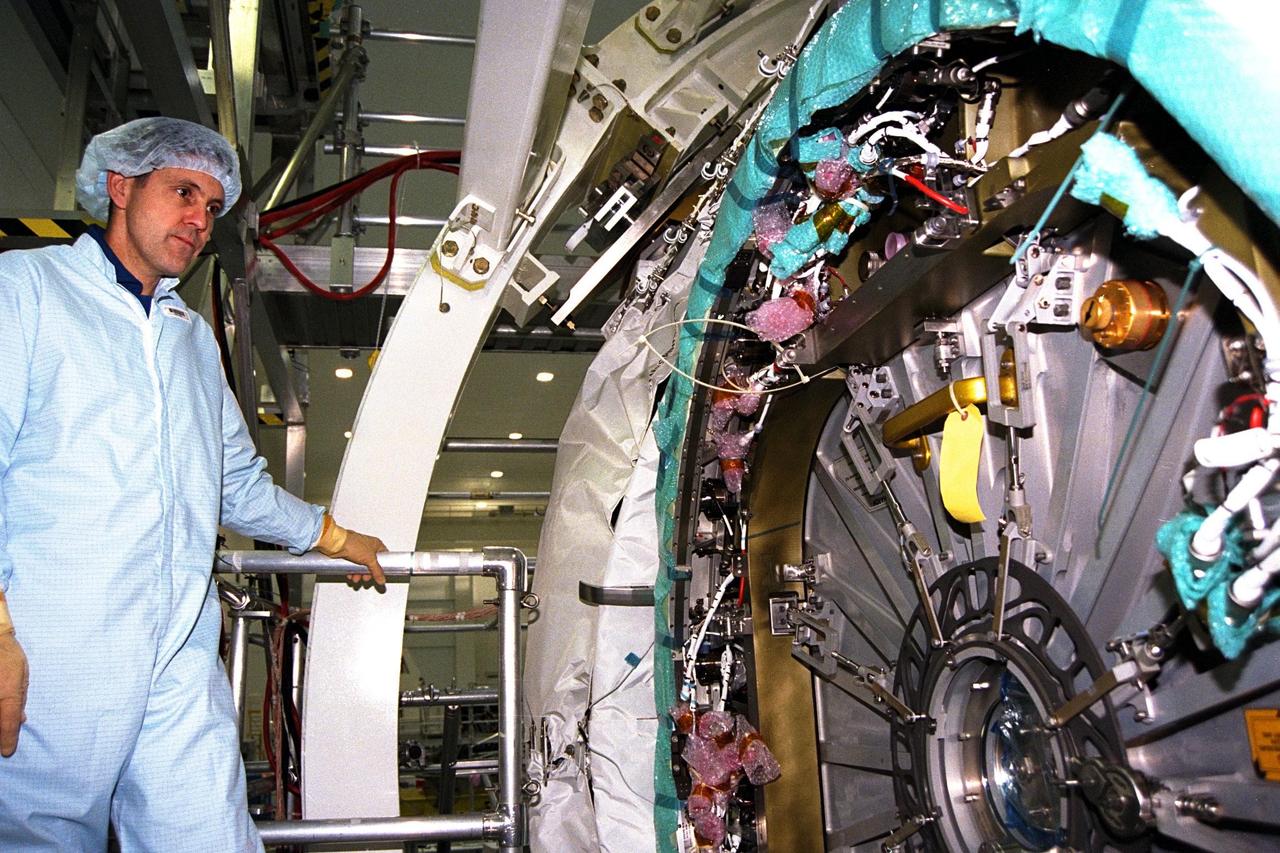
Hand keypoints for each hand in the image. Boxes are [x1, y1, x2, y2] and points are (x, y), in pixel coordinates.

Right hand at [0, 631, 27, 757]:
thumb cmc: (9, 656)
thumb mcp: (22, 676)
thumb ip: (20, 699)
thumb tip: (21, 719)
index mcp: (9, 694)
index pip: (8, 723)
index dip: (8, 740)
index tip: (7, 751)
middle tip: (1, 743)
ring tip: (1, 726)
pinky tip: (0, 711)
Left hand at [315, 514, 386, 587]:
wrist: (337, 544)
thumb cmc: (353, 544)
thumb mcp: (370, 560)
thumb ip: (377, 571)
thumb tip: (382, 579)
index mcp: (376, 544)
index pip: (384, 556)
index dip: (383, 566)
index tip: (380, 574)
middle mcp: (368, 547)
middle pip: (372, 564)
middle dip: (368, 573)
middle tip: (366, 578)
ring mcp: (358, 551)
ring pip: (362, 566)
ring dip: (359, 574)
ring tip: (356, 578)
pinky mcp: (349, 555)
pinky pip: (353, 566)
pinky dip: (352, 572)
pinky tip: (350, 575)